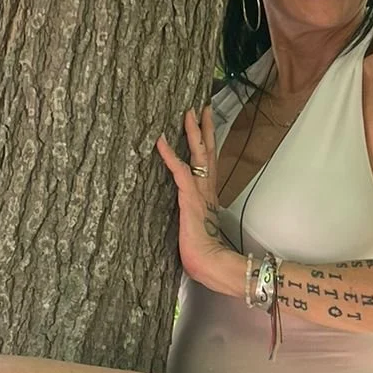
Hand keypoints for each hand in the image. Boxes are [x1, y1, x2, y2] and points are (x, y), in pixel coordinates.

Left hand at [155, 108, 249, 297]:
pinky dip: (170, 154)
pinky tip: (161, 140)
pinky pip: (179, 170)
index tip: (205, 126)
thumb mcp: (195, 232)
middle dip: (205, 129)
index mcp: (207, 198)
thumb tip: (185, 223)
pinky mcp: (189, 198)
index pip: (208, 165)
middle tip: (202, 107)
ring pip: (198, 155)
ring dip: (193, 132)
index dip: (207, 144)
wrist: (211, 265)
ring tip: (189, 112)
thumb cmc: (203, 255)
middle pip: (208, 152)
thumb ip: (191, 221)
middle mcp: (207, 191)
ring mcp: (199, 193)